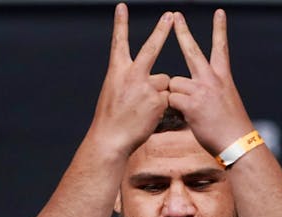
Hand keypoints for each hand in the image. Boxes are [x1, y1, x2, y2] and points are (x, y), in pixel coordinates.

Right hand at [87, 4, 173, 156]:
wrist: (111, 139)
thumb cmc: (111, 119)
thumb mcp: (115, 93)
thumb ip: (132, 82)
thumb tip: (153, 83)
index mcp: (117, 71)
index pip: (119, 42)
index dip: (121, 24)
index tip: (122, 6)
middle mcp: (132, 75)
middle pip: (150, 49)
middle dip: (161, 31)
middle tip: (170, 15)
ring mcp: (146, 87)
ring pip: (164, 82)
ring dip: (160, 92)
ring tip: (144, 110)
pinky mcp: (159, 100)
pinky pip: (168, 98)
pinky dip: (163, 107)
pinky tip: (150, 117)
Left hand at [169, 10, 253, 155]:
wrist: (238, 143)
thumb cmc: (231, 128)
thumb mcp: (226, 102)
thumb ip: (209, 92)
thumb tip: (192, 94)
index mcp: (223, 77)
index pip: (221, 48)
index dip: (219, 30)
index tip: (219, 12)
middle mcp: (212, 80)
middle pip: (192, 51)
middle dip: (182, 32)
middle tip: (175, 16)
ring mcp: (201, 90)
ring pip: (174, 83)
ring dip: (175, 96)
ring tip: (189, 111)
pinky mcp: (191, 104)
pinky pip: (171, 99)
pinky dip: (173, 108)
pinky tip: (186, 117)